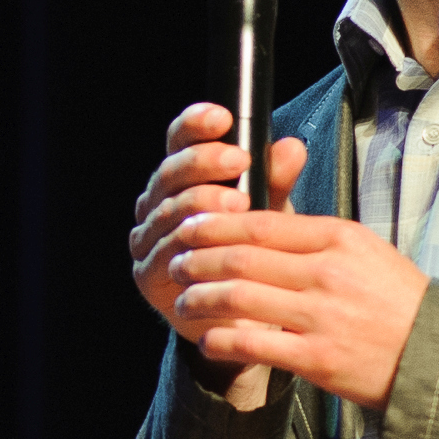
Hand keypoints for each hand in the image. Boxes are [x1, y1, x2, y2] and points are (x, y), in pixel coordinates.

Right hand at [127, 102, 311, 330]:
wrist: (248, 320)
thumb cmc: (255, 259)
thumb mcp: (272, 214)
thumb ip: (276, 182)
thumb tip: (290, 147)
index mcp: (181, 181)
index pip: (179, 142)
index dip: (195, 125)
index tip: (222, 117)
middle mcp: (156, 205)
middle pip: (169, 172)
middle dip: (204, 162)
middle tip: (239, 160)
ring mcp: (148, 240)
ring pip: (167, 210)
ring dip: (202, 202)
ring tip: (239, 203)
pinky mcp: (148, 276)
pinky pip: (166, 251)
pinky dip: (191, 243)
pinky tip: (216, 240)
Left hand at [168, 203, 429, 412]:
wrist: (437, 355)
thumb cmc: (397, 301)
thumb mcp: (364, 250)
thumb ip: (313, 235)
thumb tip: (258, 219)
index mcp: (338, 238)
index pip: (261, 222)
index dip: (215, 223)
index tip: (190, 226)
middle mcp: (327, 272)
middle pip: (241, 257)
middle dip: (197, 259)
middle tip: (177, 262)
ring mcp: (321, 316)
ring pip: (238, 297)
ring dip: (200, 297)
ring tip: (184, 299)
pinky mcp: (317, 358)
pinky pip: (253, 343)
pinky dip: (220, 340)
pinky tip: (207, 339)